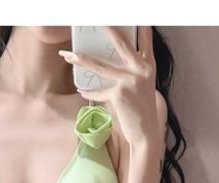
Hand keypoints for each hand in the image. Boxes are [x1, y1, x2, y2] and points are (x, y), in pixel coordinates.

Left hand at [59, 26, 160, 149]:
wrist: (145, 133)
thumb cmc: (141, 110)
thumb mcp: (141, 86)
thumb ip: (132, 71)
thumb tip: (111, 61)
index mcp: (149, 66)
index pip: (145, 39)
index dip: (140, 24)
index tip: (133, 14)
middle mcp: (141, 70)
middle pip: (122, 44)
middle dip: (109, 28)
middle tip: (98, 19)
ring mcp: (130, 80)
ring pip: (101, 66)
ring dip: (83, 60)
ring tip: (70, 54)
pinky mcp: (119, 93)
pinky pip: (99, 91)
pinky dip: (90, 92)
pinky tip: (82, 91)